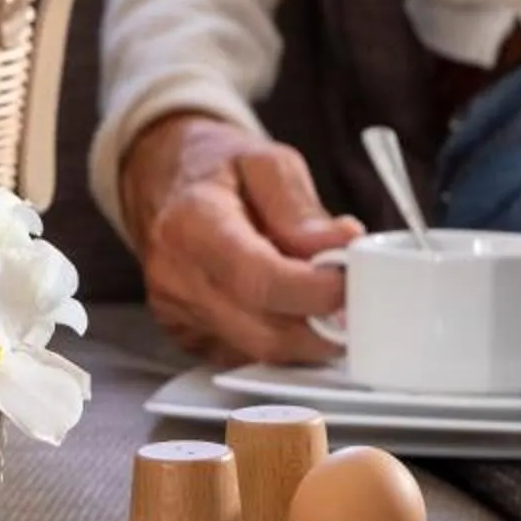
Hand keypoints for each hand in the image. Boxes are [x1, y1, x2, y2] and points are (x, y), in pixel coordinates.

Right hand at [121, 112, 359, 365]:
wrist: (164, 184)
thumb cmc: (218, 172)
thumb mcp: (265, 163)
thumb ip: (301, 208)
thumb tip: (342, 246)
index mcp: (193, 224)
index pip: (259, 281)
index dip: (316, 293)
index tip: (354, 284)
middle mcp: (177, 277)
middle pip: (265, 333)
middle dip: (323, 327)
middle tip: (356, 303)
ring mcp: (178, 314)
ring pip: (261, 354)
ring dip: (308, 339)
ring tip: (328, 305)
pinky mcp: (187, 338)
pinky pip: (248, 357)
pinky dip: (283, 344)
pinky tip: (293, 313)